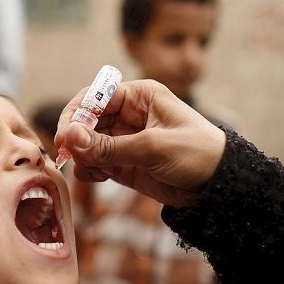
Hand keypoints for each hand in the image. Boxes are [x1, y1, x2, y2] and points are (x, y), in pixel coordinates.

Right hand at [54, 79, 225, 206]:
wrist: (219, 187)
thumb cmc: (196, 154)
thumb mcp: (152, 147)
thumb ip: (108, 146)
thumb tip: (69, 138)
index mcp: (139, 97)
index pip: (94, 98)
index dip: (75, 115)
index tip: (64, 138)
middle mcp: (129, 115)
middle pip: (86, 121)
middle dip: (76, 139)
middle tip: (67, 157)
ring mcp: (125, 140)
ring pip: (88, 144)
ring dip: (83, 157)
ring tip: (91, 170)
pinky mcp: (124, 163)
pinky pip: (97, 163)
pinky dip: (91, 171)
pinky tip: (98, 178)